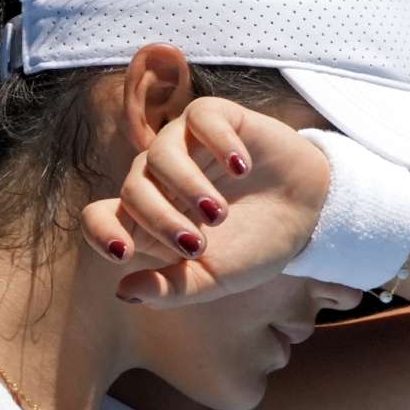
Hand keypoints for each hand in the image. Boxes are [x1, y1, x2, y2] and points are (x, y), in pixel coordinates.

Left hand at [80, 96, 330, 307]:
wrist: (310, 214)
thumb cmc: (255, 245)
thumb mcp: (216, 278)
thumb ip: (172, 288)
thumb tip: (123, 292)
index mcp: (149, 219)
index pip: (99, 217)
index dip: (101, 233)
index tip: (124, 254)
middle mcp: (159, 179)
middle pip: (132, 190)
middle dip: (159, 220)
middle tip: (198, 245)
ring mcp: (186, 145)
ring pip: (159, 154)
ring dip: (186, 186)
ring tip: (219, 214)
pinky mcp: (218, 118)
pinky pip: (200, 117)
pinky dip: (218, 143)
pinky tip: (242, 168)